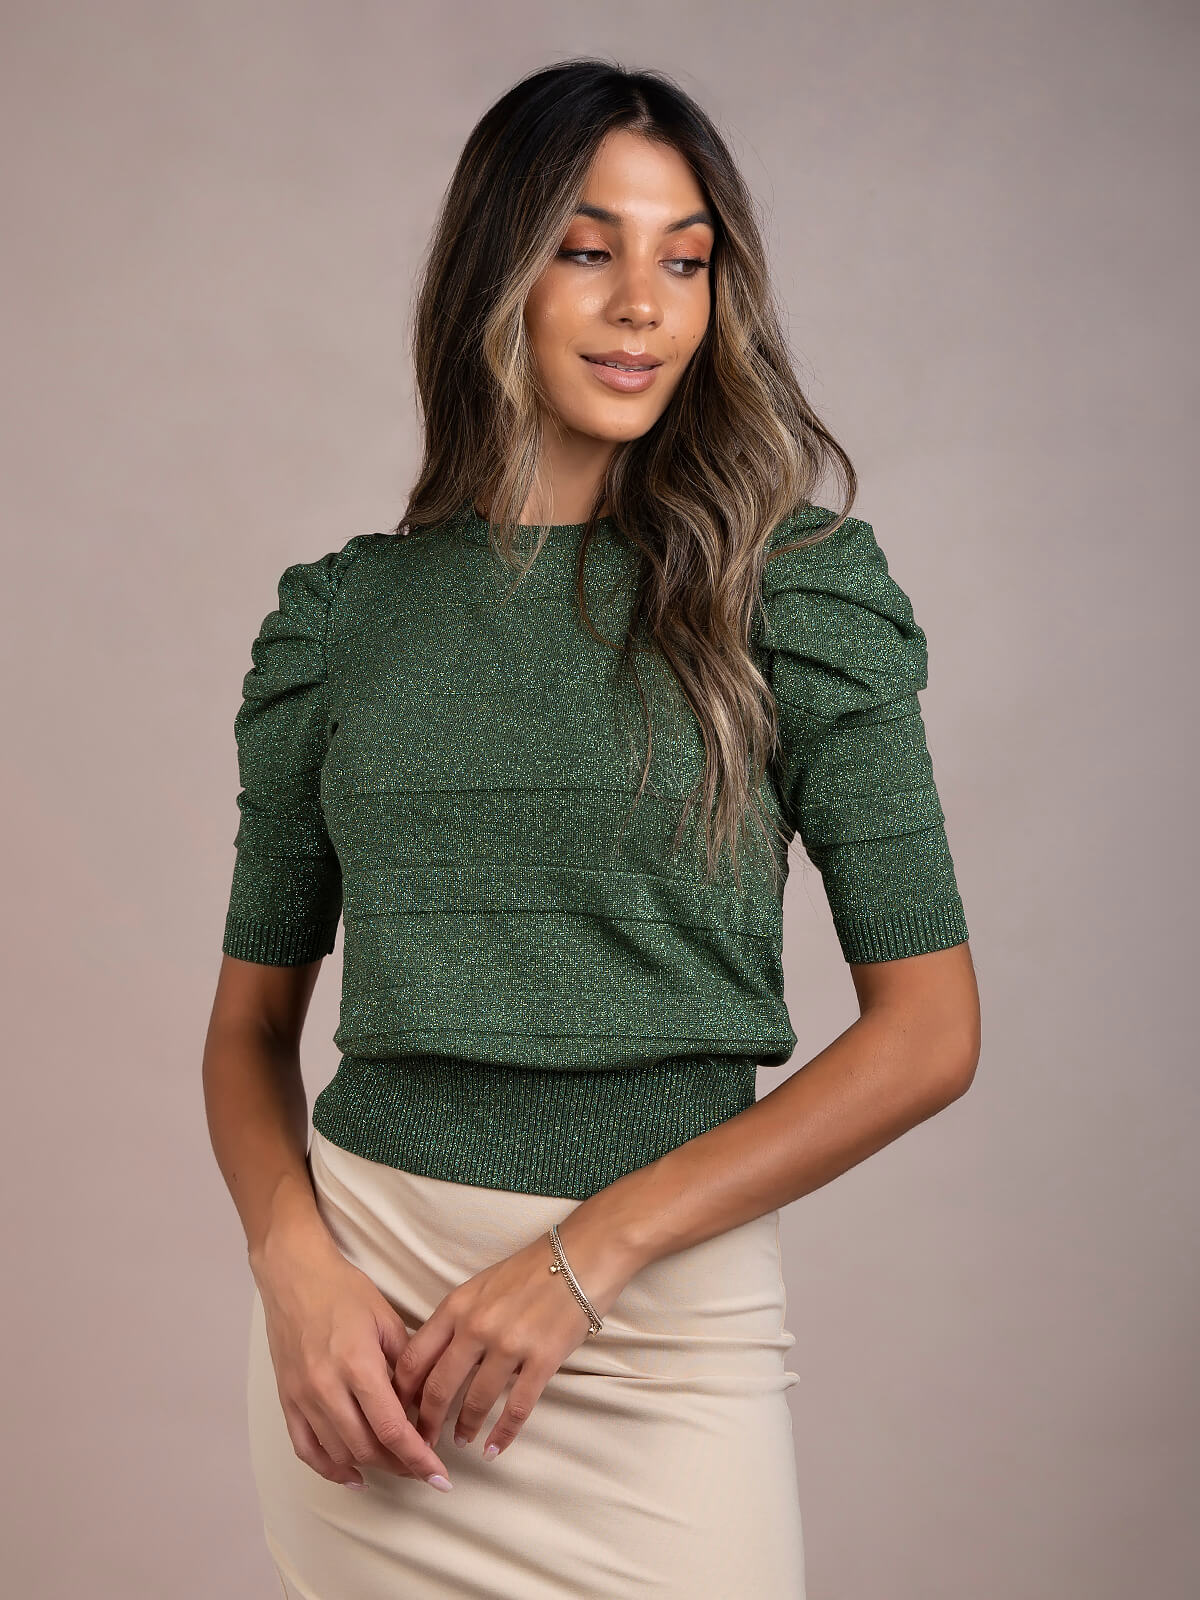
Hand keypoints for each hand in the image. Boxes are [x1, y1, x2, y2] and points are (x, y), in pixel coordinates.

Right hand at [253, 1236, 455, 1491]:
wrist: (294, 1276)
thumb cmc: (344, 1291)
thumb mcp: (386, 1319)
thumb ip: (405, 1366)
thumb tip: (421, 1406)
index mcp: (357, 1364)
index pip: (392, 1428)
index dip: (418, 1457)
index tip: (440, 1476)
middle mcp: (327, 1387)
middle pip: (367, 1447)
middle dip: (401, 1465)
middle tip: (424, 1468)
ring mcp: (303, 1397)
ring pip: (340, 1452)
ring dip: (372, 1466)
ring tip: (397, 1465)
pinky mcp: (287, 1399)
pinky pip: (306, 1448)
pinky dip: (329, 1468)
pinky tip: (352, 1475)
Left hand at [391, 1210, 634, 1461]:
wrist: (580, 1257)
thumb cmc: (531, 1269)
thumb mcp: (481, 1286)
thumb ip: (457, 1320)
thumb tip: (435, 1360)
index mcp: (457, 1306)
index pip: (415, 1357)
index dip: (402, 1391)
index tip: (400, 1410)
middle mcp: (477, 1326)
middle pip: (438, 1386)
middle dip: (426, 1421)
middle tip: (422, 1440)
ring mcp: (510, 1344)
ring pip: (476, 1400)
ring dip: (465, 1427)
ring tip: (461, 1441)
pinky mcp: (542, 1359)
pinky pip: (517, 1407)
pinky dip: (503, 1434)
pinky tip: (495, 1449)